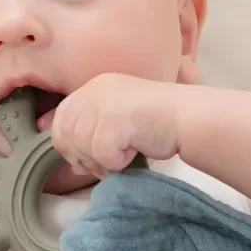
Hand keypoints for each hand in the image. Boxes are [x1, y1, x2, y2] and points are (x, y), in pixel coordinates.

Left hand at [51, 74, 181, 178]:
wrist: (188, 117)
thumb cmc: (158, 122)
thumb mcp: (118, 118)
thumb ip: (93, 133)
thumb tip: (74, 164)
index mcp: (95, 86)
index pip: (62, 116)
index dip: (65, 141)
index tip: (79, 158)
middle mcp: (95, 91)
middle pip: (66, 134)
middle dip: (81, 157)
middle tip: (105, 164)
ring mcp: (104, 104)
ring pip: (82, 148)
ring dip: (101, 162)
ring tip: (123, 158)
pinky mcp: (114, 122)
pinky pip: (101, 155)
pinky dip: (116, 162)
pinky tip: (132, 153)